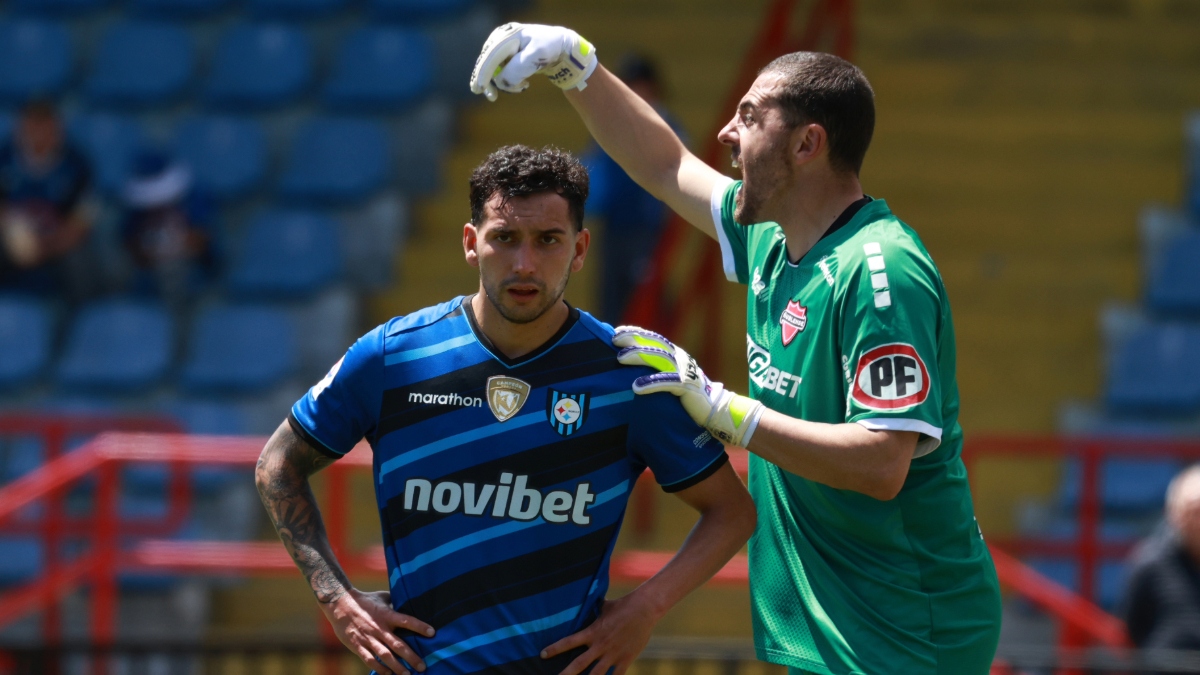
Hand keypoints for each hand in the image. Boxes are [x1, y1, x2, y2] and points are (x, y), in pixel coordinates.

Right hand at [321, 588, 434, 673]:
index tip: (432, 633)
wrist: (340, 604)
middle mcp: (379, 628)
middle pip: (398, 645)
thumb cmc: (365, 600)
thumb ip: (395, 603)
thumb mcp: (382, 597)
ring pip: (385, 656)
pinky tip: (388, 674)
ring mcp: (368, 638)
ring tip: (408, 674)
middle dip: (411, 657)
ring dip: (397, 667)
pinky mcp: (357, 645)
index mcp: (386, 615)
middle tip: (423, 666)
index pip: (407, 620)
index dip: (420, 626)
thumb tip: (410, 602)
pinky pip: (369, 660)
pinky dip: (379, 668)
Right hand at [470, 23, 597, 101]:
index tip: (480, 89)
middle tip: (492, 98)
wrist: (560, 47)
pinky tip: (524, 84)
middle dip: (488, 80)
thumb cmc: (550, 47)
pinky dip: (510, 81)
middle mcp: (500, 40)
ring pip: (494, 70)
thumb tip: (500, 81)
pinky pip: (501, 73)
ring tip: (523, 87)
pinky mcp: (506, 58)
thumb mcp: (536, 56)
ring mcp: (502, 49)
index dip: (483, 72)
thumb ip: (517, 68)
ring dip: (505, 82)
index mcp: (507, 36)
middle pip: (487, 63)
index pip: (491, 55)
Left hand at [541, 596, 657, 674]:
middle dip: (566, 674)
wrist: (644, 609)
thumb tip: (581, 604)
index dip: (554, 649)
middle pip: (579, 664)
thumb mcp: (603, 607)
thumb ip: (591, 610)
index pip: (569, 642)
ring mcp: (613, 654)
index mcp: (593, 632)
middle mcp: (601, 645)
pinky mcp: (626, 659)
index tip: (542, 654)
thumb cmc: (622, 605)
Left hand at [613, 326, 764, 446]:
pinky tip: (636, 387)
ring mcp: (685, 371)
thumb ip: (656, 371)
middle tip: (615, 340)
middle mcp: (680, 358)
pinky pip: (668, 382)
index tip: (616, 331)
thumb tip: (630, 369)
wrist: (715, 411)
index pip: (653, 338)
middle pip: (654, 344)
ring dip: (639, 356)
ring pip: (660, 358)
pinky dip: (651, 383)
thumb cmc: (687, 397)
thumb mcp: (671, 379)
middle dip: (634, 340)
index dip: (636, 333)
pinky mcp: (688, 386)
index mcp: (675, 354)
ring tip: (620, 359)